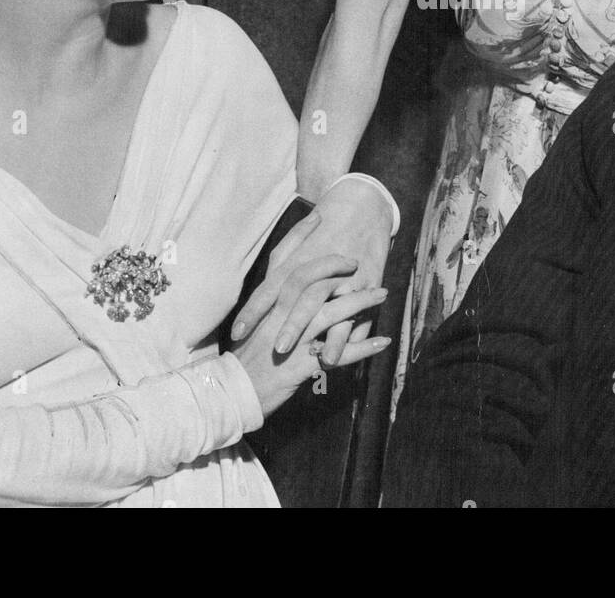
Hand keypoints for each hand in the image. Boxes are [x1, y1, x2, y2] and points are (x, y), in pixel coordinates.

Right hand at [229, 253, 389, 417]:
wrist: (231, 394)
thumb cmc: (244, 355)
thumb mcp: (253, 321)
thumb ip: (268, 296)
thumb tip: (284, 274)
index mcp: (267, 305)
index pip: (288, 265)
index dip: (304, 240)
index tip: (320, 221)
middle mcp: (278, 318)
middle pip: (310, 282)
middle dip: (336, 268)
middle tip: (359, 260)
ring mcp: (290, 341)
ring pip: (328, 314)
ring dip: (359, 302)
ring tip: (382, 293)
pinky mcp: (300, 366)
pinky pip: (337, 355)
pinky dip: (362, 348)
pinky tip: (383, 342)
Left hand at [231, 179, 392, 365]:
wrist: (362, 208)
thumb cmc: (324, 232)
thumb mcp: (298, 247)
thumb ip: (278, 267)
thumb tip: (260, 297)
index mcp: (296, 262)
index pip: (269, 289)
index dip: (253, 311)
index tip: (236, 333)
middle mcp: (316, 270)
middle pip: (299, 298)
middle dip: (288, 325)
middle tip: (274, 350)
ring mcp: (342, 278)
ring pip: (327, 305)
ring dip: (315, 330)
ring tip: (311, 356)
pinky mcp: (365, 284)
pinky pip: (356, 312)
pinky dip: (346, 335)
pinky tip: (338, 353)